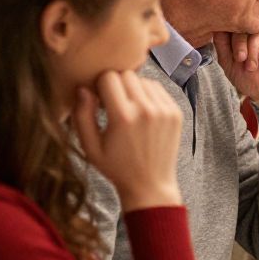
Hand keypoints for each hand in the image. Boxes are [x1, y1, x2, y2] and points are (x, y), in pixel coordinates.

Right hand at [73, 71, 183, 211]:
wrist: (150, 185)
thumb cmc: (116, 167)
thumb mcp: (90, 146)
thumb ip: (82, 115)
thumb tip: (83, 88)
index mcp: (123, 117)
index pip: (109, 77)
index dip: (100, 86)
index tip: (99, 101)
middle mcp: (146, 110)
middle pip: (127, 75)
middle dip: (116, 85)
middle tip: (113, 104)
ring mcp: (165, 110)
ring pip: (144, 80)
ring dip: (134, 89)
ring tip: (128, 109)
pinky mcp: (176, 112)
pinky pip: (158, 89)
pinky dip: (148, 95)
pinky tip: (142, 112)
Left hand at [214, 19, 258, 106]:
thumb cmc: (250, 78)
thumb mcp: (228, 62)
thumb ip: (221, 43)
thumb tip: (216, 26)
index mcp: (242, 30)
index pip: (231, 21)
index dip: (227, 35)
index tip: (229, 54)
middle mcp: (257, 25)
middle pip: (244, 22)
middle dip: (239, 43)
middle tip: (241, 60)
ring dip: (253, 46)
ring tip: (253, 64)